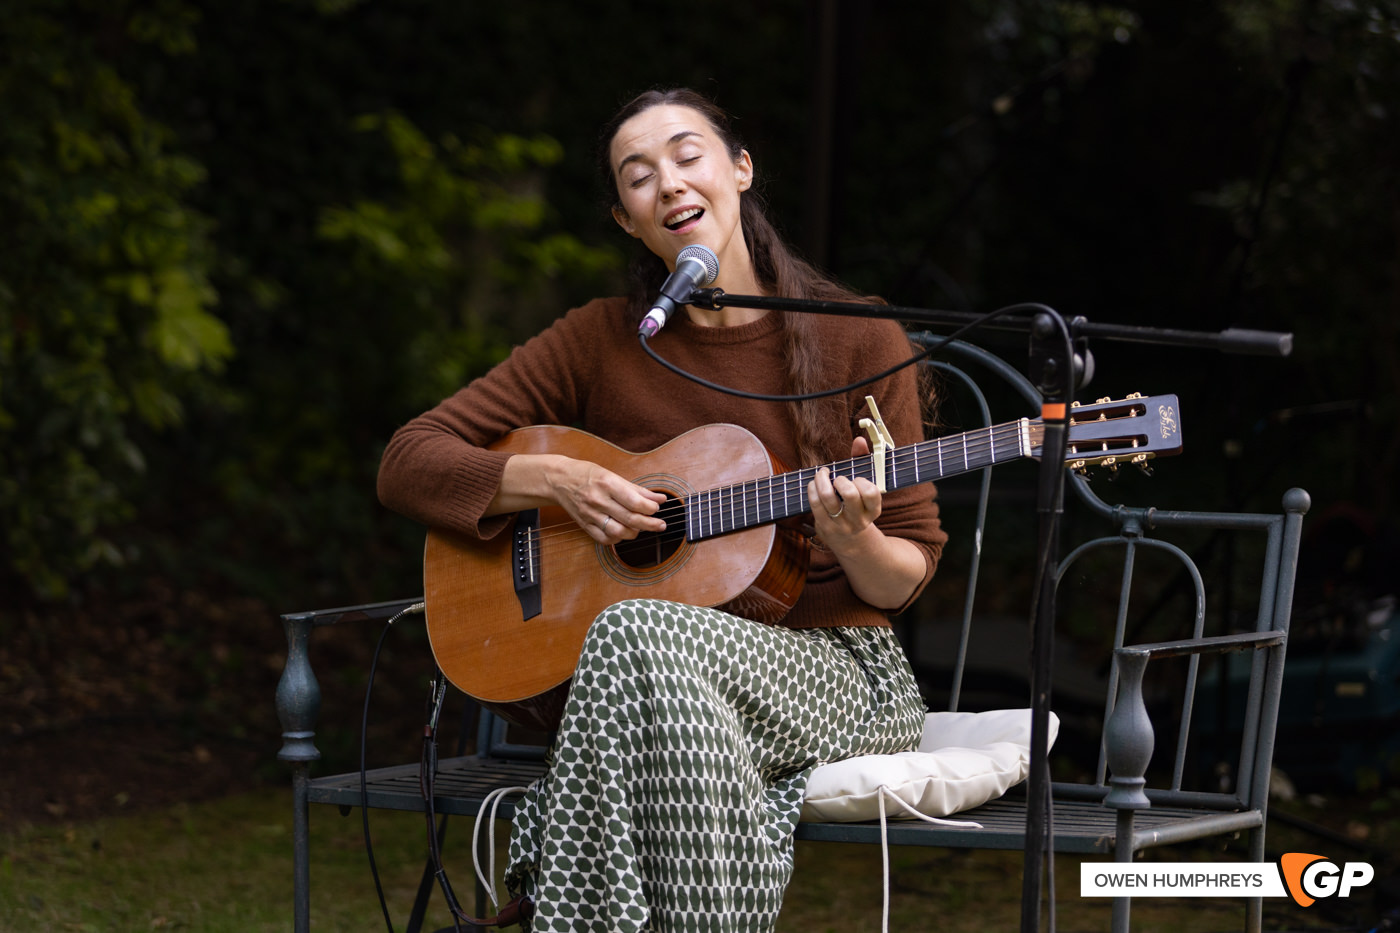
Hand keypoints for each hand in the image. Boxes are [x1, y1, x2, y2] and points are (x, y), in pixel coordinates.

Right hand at [547, 456, 666, 543]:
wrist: (558, 480)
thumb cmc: (587, 474)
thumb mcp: (613, 475)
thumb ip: (637, 489)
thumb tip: (659, 498)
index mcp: (607, 484)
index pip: (634, 502)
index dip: (650, 508)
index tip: (656, 508)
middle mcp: (598, 500)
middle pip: (630, 519)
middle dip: (650, 524)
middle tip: (660, 525)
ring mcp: (590, 515)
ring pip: (618, 532)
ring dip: (634, 533)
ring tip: (640, 528)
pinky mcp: (584, 525)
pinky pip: (604, 539)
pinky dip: (618, 539)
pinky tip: (623, 532)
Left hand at [807, 435, 882, 545]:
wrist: (850, 542)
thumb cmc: (857, 506)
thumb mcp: (864, 489)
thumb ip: (863, 462)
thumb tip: (859, 440)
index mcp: (873, 510)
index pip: (872, 493)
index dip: (862, 482)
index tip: (856, 480)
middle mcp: (858, 519)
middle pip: (850, 495)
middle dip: (841, 480)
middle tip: (838, 479)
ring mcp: (840, 524)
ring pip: (828, 497)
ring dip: (822, 480)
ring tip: (822, 475)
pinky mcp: (824, 526)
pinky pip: (815, 503)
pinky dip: (812, 488)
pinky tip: (814, 484)